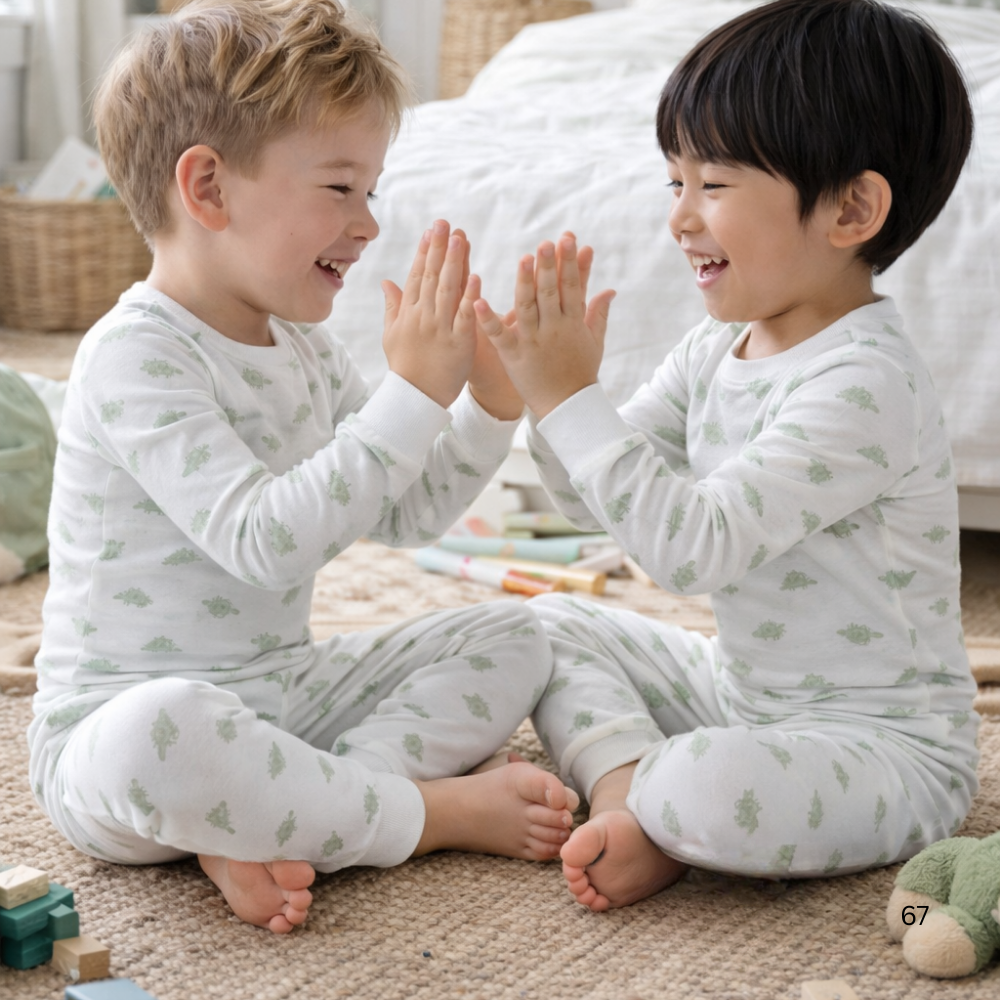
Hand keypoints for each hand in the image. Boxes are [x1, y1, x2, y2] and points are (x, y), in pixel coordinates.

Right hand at [382, 220, 477, 408]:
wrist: (415, 398)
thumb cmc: (405, 367)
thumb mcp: (392, 335)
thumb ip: (392, 306)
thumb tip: (386, 281)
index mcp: (408, 313)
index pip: (416, 275)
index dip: (424, 252)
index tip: (431, 230)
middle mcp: (423, 316)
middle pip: (431, 276)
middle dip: (439, 248)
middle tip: (446, 223)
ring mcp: (440, 329)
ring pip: (447, 290)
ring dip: (454, 263)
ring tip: (460, 238)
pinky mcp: (458, 343)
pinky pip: (464, 317)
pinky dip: (470, 297)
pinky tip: (476, 277)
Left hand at [474, 233, 614, 418]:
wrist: (567, 408)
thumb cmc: (580, 374)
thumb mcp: (594, 342)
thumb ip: (598, 313)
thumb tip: (610, 290)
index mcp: (573, 323)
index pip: (572, 287)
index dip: (570, 263)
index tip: (568, 240)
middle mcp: (554, 329)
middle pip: (551, 293)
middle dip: (549, 267)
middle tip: (546, 243)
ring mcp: (533, 342)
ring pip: (527, 308)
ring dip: (524, 283)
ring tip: (523, 259)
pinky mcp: (514, 356)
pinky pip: (499, 336)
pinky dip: (488, 319)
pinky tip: (477, 301)